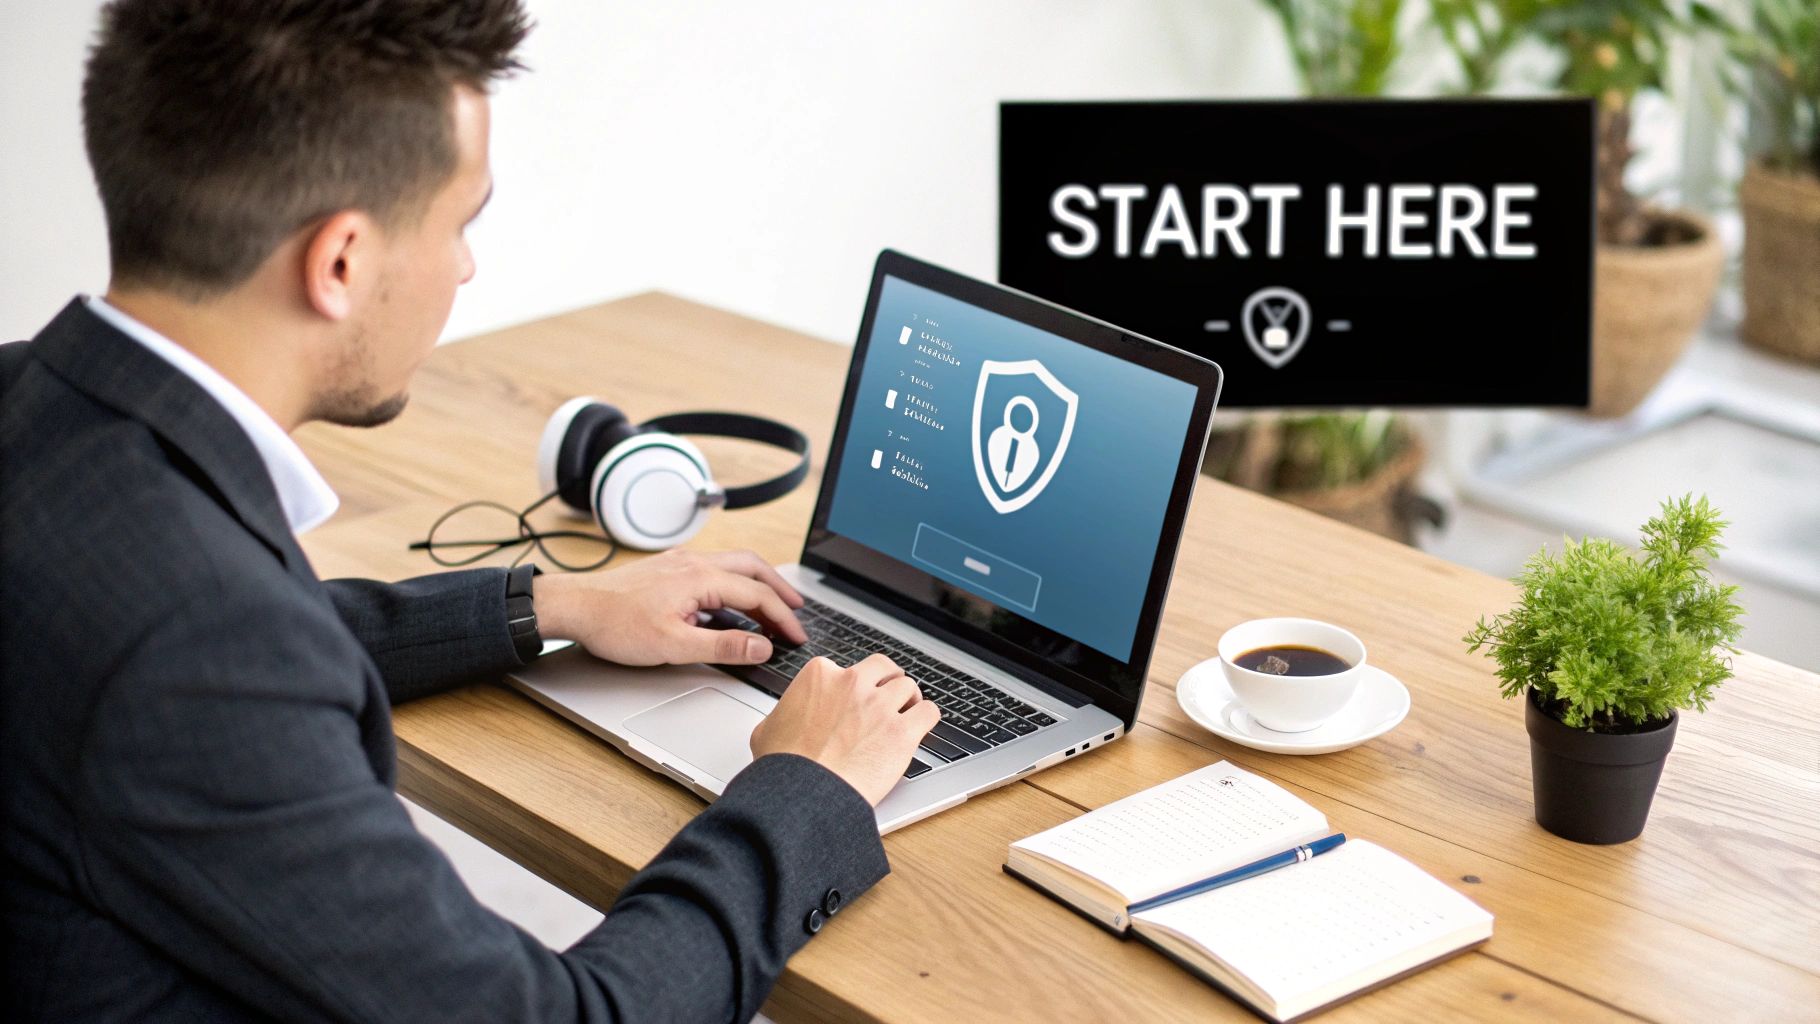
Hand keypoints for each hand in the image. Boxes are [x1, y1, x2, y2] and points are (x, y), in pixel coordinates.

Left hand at [531, 549, 808, 665]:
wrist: (575, 606)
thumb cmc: (615, 624)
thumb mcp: (674, 645)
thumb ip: (723, 645)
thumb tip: (761, 646)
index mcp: (701, 578)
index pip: (757, 595)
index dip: (783, 618)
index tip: (796, 637)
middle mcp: (694, 563)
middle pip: (753, 568)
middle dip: (780, 589)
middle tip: (797, 610)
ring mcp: (680, 563)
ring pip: (734, 564)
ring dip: (758, 583)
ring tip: (772, 603)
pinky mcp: (669, 569)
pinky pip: (715, 568)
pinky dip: (736, 582)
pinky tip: (730, 601)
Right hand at [750, 653, 940, 805]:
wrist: (803, 796)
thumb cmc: (784, 767)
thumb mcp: (767, 729)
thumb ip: (783, 713)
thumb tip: (784, 719)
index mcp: (820, 675)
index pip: (847, 668)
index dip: (853, 686)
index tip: (854, 700)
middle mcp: (852, 683)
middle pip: (884, 668)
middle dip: (887, 681)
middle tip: (888, 696)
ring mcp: (879, 706)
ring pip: (908, 686)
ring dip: (908, 700)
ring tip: (907, 713)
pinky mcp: (902, 732)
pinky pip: (929, 711)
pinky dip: (926, 718)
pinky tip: (920, 727)